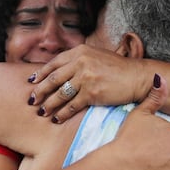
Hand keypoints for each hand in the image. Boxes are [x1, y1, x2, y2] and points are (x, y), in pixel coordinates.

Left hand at [27, 44, 149, 122]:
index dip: (40, 74)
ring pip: (60, 94)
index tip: (32, 82)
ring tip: (42, 112)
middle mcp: (81, 62)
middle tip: (32, 100)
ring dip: (48, 104)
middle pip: (53, 79)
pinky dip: (62, 113)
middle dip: (40, 91)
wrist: (137, 77)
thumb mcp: (95, 56)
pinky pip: (72, 105)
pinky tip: (56, 118)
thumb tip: (58, 71)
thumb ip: (77, 60)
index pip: (54, 63)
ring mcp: (86, 78)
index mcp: (80, 52)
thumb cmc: (117, 69)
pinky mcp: (92, 93)